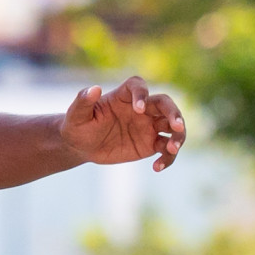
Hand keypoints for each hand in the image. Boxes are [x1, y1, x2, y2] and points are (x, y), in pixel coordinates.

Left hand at [60, 76, 185, 171]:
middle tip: (176, 126)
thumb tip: (94, 89)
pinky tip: (157, 167)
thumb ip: (83, 101)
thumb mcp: (76, 115)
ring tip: (171, 149)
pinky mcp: (151, 144)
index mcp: (123, 96)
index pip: (138, 86)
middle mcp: (142, 108)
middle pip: (165, 104)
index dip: (141, 94)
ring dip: (178, 136)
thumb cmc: (77, 126)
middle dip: (174, 114)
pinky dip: (168, 158)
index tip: (138, 109)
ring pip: (173, 126)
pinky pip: (166, 149)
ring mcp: (149, 126)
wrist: (81, 146)